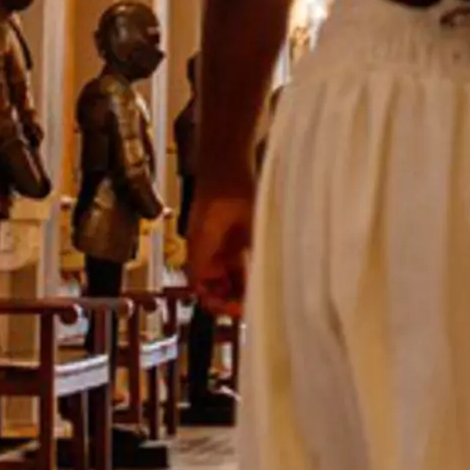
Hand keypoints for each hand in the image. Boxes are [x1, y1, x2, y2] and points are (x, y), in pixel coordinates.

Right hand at [183, 176, 257, 317]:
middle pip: (211, 286)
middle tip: (253, 309)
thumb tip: (270, 274)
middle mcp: (203, 251)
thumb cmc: (233, 185)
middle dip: (229, 300)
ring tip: (260, 298)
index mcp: (200, 246)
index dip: (216, 302)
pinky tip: (261, 280)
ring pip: (223, 279)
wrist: (225, 159)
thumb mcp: (250, 219)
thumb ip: (256, 247)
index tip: (238, 310)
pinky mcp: (226, 240)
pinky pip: (231, 266)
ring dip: (238, 290)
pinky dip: (243, 276)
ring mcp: (215, 246)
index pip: (200, 286)